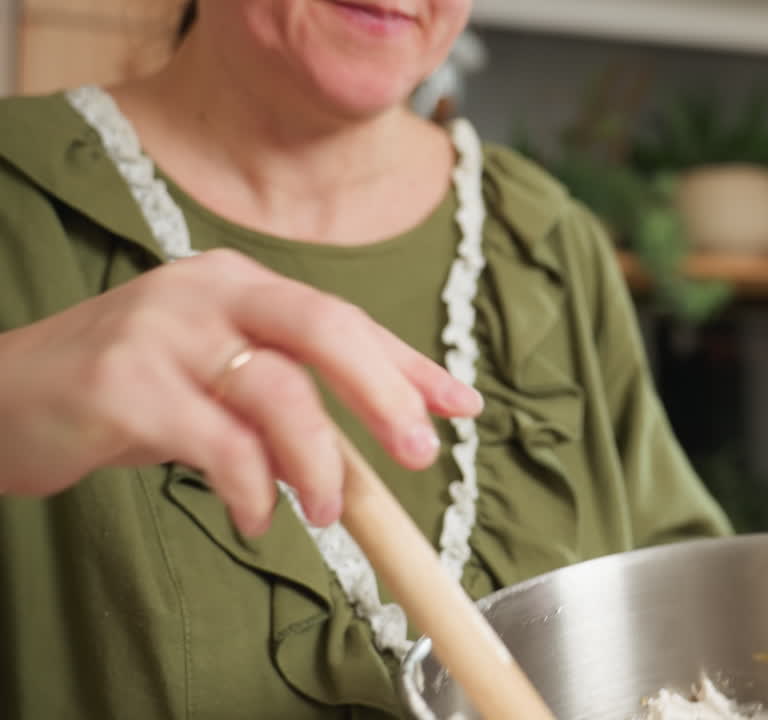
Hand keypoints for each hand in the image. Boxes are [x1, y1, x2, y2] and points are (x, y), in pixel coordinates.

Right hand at [0, 249, 481, 534]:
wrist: (3, 396)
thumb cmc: (129, 389)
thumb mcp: (219, 376)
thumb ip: (293, 392)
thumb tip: (390, 432)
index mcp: (242, 284)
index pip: (347, 319)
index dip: (410, 365)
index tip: (462, 406)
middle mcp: (208, 292)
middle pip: (325, 328)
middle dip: (385, 392)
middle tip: (420, 453)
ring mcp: (163, 332)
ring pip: (277, 390)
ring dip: (317, 461)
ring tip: (324, 511)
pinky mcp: (122, 385)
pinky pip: (218, 443)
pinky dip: (250, 487)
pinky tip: (254, 514)